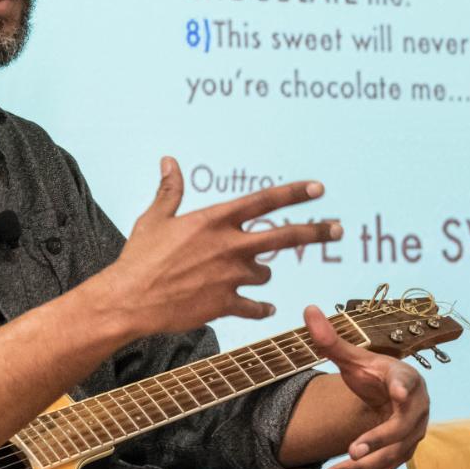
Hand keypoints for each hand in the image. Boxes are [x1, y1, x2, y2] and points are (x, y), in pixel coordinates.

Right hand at [107, 157, 342, 337]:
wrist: (130, 300)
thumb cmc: (139, 256)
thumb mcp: (155, 218)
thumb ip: (170, 190)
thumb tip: (169, 160)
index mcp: (215, 220)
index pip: (264, 201)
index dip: (294, 193)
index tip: (319, 189)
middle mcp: (229, 246)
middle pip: (285, 237)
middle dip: (316, 231)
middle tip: (339, 229)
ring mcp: (230, 277)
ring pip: (264, 273)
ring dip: (259, 273)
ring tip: (243, 275)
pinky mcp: (225, 305)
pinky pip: (255, 306)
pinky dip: (259, 307)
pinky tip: (262, 308)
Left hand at [305, 305, 428, 468]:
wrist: (386, 396)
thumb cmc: (372, 374)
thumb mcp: (352, 358)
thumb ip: (331, 339)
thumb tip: (308, 309)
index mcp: (407, 378)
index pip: (408, 382)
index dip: (404, 387)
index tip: (398, 391)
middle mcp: (416, 409)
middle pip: (402, 428)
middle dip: (378, 440)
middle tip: (353, 450)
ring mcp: (411, 435)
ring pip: (392, 456)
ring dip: (364, 468)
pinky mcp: (401, 454)